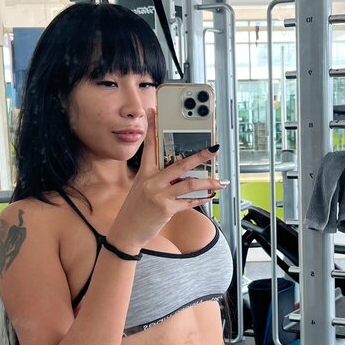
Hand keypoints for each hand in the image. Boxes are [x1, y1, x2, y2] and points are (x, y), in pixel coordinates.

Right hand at [111, 107, 221, 249]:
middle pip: (179, 164)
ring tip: (219, 181)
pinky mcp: (166, 209)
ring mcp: (159, 195)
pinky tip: (210, 196)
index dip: (153, 129)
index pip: (149, 147)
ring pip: (189, 184)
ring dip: (208, 182)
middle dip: (199, 156)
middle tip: (213, 148)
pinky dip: (201, 199)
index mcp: (144, 174)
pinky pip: (188, 202)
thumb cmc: (134, 210)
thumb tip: (178, 171)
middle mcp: (151, 182)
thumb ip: (157, 178)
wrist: (125, 232)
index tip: (156, 112)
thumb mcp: (141, 189)